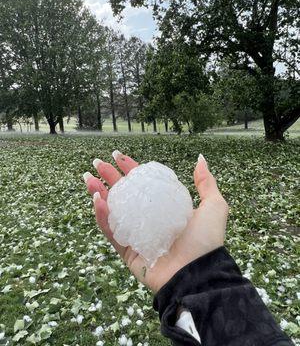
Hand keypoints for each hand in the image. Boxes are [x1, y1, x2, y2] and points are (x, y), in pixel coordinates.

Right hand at [83, 152, 228, 292]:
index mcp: (165, 208)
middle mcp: (149, 220)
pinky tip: (97, 200)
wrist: (199, 274)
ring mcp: (137, 236)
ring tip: (89, 178)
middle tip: (97, 163)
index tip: (118, 156)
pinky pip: (112, 232)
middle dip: (110, 178)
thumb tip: (200, 158)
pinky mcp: (128, 253)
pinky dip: (102, 217)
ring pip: (113, 212)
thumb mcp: (213, 205)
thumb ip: (206, 182)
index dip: (131, 169)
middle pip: (125, 195)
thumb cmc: (206, 240)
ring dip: (99, 194)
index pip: (144, 184)